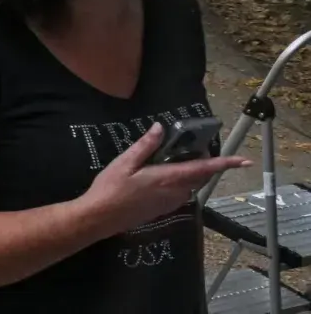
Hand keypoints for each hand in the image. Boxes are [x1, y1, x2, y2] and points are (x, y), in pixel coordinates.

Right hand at [77, 123, 248, 237]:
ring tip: (175, 156)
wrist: (101, 217)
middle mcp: (176, 192)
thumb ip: (145, 146)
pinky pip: (181, 192)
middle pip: (200, 176)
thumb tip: (160, 128)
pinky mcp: (165, 208)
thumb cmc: (111, 188)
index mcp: (168, 178)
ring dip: (191, 171)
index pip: (203, 168)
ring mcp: (171, 202)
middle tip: (194, 146)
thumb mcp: (125, 162)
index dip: (224, 164)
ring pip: (191, 185)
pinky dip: (181, 180)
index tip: (244, 161)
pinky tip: (161, 174)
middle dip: (205, 163)